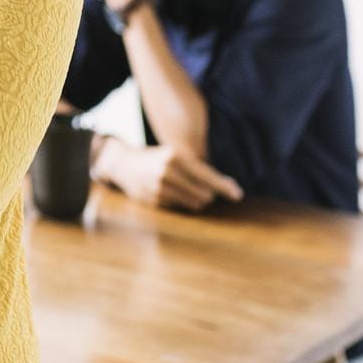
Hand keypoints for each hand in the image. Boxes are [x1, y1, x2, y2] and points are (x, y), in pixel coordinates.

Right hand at [97, 138, 242, 211]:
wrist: (123, 163)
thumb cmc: (157, 158)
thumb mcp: (174, 155)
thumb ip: (197, 168)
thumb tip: (227, 186)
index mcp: (175, 157)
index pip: (207, 175)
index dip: (224, 186)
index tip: (238, 194)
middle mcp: (167, 172)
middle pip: (204, 193)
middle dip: (210, 194)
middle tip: (208, 191)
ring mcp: (159, 187)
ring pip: (193, 203)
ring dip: (198, 200)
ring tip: (191, 192)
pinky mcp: (154, 200)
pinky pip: (180, 207)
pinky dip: (182, 202)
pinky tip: (174, 194)